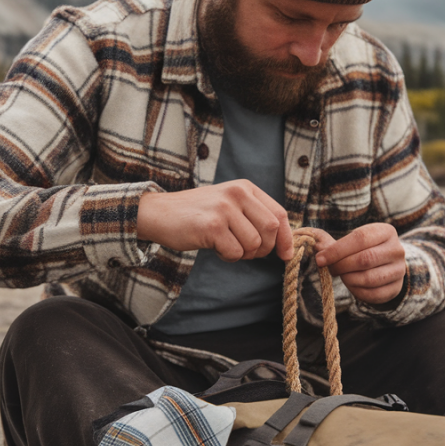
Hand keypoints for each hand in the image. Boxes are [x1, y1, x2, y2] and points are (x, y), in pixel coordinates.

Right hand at [136, 181, 293, 261]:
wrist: (159, 213)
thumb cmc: (197, 214)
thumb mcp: (229, 205)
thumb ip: (254, 216)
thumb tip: (284, 243)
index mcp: (245, 188)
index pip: (279, 214)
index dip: (286, 238)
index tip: (285, 255)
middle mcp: (237, 193)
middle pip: (270, 230)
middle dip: (263, 249)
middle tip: (246, 252)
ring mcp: (224, 208)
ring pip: (253, 244)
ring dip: (242, 254)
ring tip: (225, 246)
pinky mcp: (211, 225)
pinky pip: (234, 252)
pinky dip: (227, 257)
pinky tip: (214, 247)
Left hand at [305, 224, 405, 304]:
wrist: (386, 264)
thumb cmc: (363, 249)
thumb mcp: (351, 239)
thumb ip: (330, 241)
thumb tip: (309, 238)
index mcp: (386, 231)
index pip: (360, 238)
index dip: (337, 250)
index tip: (320, 259)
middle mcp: (397, 250)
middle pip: (365, 259)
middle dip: (341, 265)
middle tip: (329, 269)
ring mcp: (399, 270)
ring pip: (369, 278)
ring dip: (348, 279)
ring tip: (341, 275)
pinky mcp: (396, 288)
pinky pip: (373, 294)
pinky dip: (357, 291)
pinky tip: (351, 285)